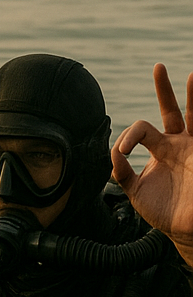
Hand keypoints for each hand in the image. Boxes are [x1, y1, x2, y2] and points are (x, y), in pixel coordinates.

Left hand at [112, 63, 192, 264]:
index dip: (129, 136)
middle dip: (165, 89)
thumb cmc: (160, 209)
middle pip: (173, 110)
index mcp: (160, 148)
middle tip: (157, 67)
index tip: (124, 151)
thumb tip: (113, 152)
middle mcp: (178, 144)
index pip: (143, 128)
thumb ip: (120, 171)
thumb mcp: (133, 189)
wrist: (183, 229)